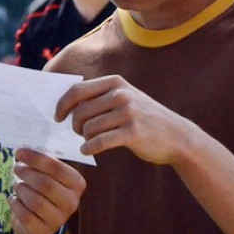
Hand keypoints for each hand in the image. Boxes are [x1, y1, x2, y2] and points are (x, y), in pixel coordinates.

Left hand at [9, 147, 85, 233]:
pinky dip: (15, 203)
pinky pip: (23, 213)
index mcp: (76, 184)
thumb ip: (41, 163)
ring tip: (18, 185)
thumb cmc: (43, 193)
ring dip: (20, 188)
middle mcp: (72, 202)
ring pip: (33, 199)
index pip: (57, 168)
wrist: (39, 225)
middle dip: (26, 173)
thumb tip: (23, 150)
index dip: (36, 159)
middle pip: (44, 184)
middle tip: (16, 168)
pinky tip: (15, 199)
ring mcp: (58, 219)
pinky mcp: (42, 230)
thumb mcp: (48, 176)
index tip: (20, 152)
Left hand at [56, 75, 190, 164]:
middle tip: (80, 134)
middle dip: (75, 126)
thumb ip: (99, 97)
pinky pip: (99, 142)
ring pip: (88, 127)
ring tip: (91, 141)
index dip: (62, 105)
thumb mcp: (124, 99)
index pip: (77, 90)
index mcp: (115, 82)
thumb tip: (64, 104)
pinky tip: (88, 151)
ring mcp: (127, 112)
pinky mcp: (132, 132)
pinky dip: (89, 148)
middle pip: (80, 111)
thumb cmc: (142, 119)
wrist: (176, 136)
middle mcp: (121, 94)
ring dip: (84, 138)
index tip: (57, 117)